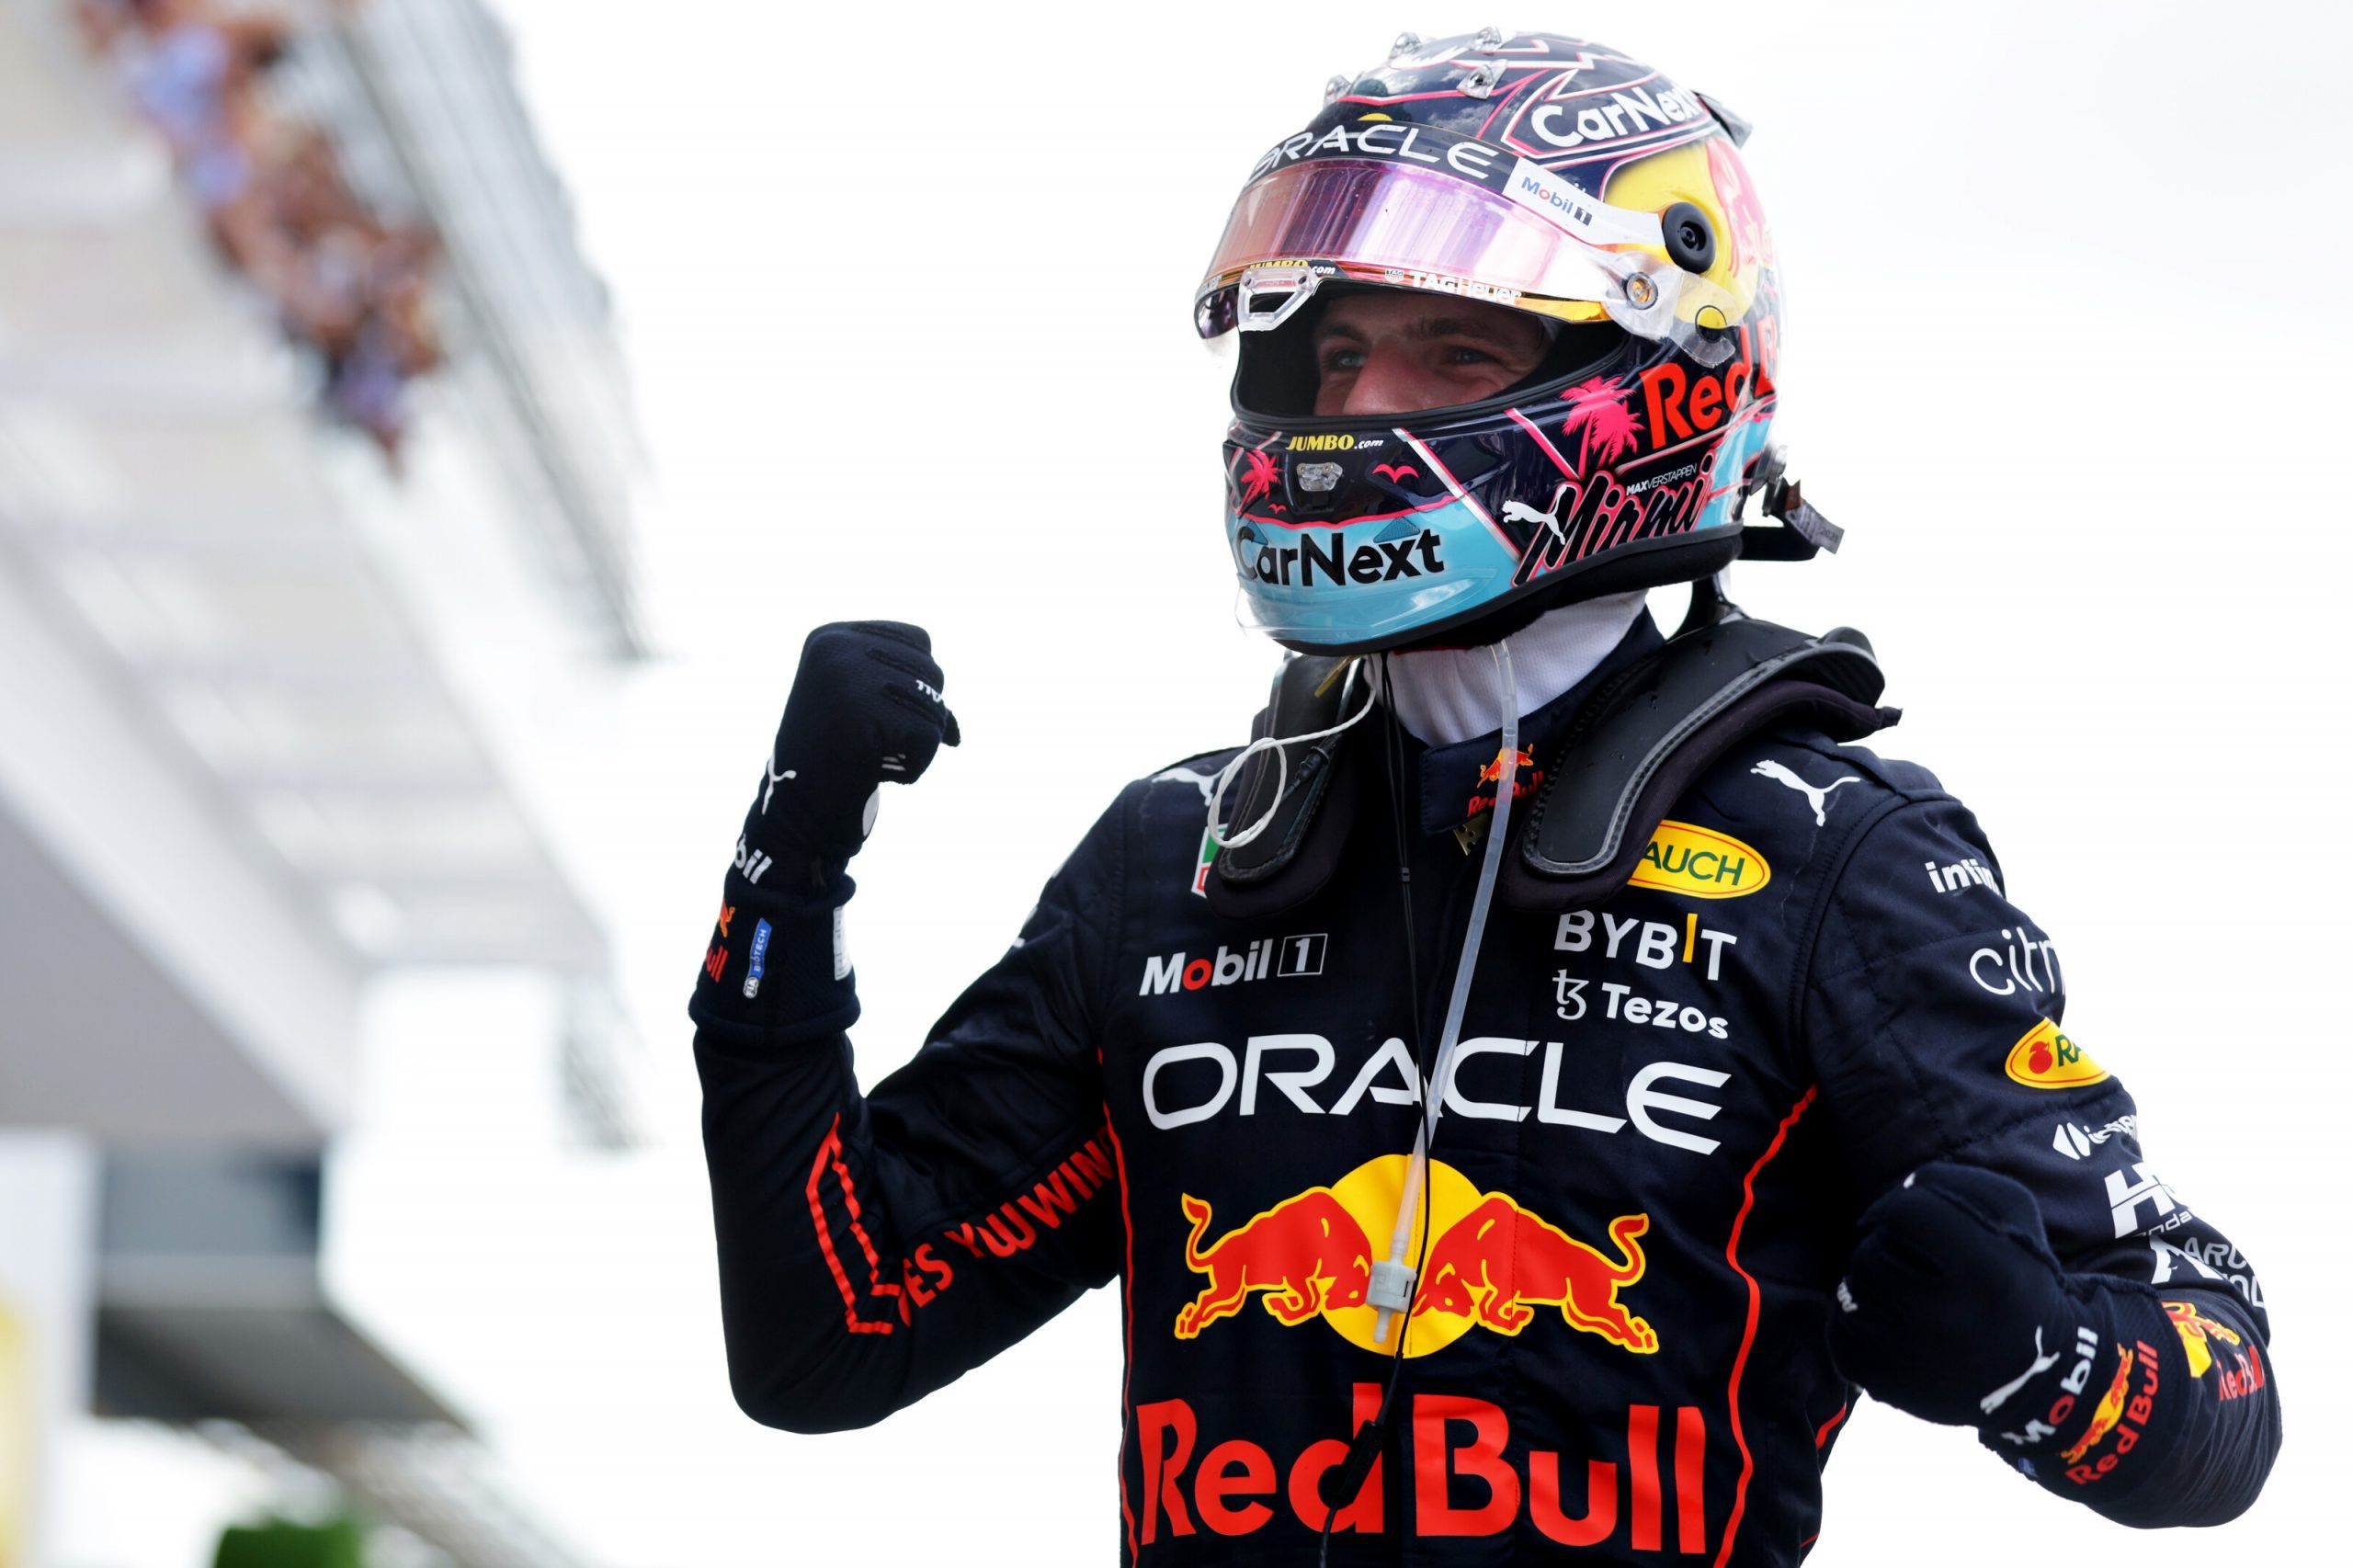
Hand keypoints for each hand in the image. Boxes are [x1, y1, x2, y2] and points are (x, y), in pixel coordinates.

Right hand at [739, 622, 959, 869]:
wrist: (794, 812)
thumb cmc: (833, 763)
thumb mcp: (864, 711)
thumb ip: (907, 697)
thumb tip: (954, 729)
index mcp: (831, 638)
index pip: (918, 640)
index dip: (919, 684)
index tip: (887, 716)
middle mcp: (835, 647)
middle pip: (931, 672)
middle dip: (921, 717)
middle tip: (877, 745)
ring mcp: (845, 678)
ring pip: (933, 707)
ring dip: (917, 745)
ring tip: (873, 757)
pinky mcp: (859, 714)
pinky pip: (927, 738)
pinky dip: (914, 766)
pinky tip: (874, 772)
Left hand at [1829, 1163, 2100, 1443]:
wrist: (2038, 1373)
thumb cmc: (2015, 1278)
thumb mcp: (2011, 1215)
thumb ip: (1950, 1185)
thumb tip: (1894, 1198)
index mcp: (1987, 1272)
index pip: (1905, 1213)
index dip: (1900, 1208)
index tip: (1911, 1222)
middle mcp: (1950, 1320)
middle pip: (1869, 1256)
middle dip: (1884, 1251)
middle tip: (1912, 1265)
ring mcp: (1917, 1362)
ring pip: (1850, 1296)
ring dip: (1870, 1287)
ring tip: (1905, 1296)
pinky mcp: (1891, 1389)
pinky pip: (1840, 1338)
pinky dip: (1855, 1325)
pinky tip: (1890, 1325)